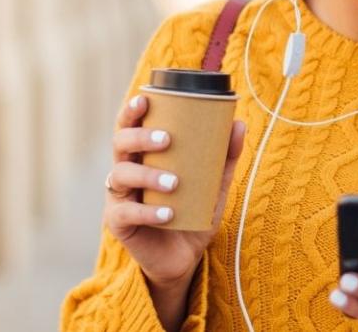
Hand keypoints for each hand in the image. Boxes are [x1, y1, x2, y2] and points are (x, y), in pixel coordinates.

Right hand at [103, 94, 245, 294]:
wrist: (183, 259)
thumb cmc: (192, 215)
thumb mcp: (213, 186)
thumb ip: (224, 158)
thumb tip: (239, 124)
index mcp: (143, 157)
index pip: (130, 127)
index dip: (131, 111)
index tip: (145, 99)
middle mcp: (126, 172)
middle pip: (120, 144)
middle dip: (140, 136)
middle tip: (167, 140)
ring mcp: (119, 198)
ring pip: (121, 175)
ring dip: (147, 175)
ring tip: (174, 183)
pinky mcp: (118, 224)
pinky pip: (126, 213)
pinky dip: (148, 212)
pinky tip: (167, 213)